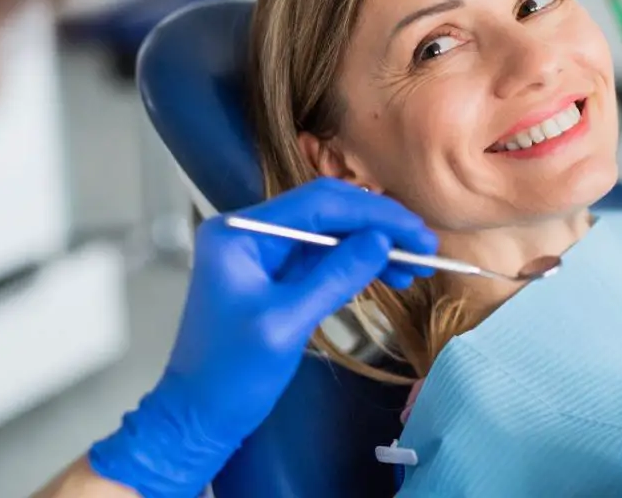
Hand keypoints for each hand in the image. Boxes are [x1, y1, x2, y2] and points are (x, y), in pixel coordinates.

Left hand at [88, 177, 437, 497]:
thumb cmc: (230, 375)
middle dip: (378, 227)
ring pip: (332, 235)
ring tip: (414, 267)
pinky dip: (359, 266)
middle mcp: (252, 232)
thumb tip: (381, 241)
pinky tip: (390, 275)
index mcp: (241, 231)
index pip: (319, 203)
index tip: (416, 231)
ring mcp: (265, 253)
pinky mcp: (277, 276)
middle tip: (424, 247)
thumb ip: (335, 276)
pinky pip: (326, 258)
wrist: (198, 418)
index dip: (373, 213)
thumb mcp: (286, 323)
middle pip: (328, 211)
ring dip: (374, 247)